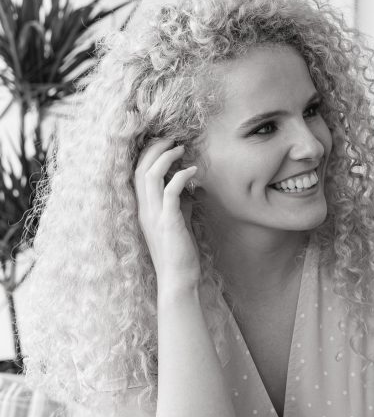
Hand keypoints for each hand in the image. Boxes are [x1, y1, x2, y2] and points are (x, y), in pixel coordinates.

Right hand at [134, 138, 200, 289]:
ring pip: (150, 176)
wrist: (178, 278)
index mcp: (145, 208)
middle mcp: (145, 209)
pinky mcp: (168, 222)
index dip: (149, 155)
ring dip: (166, 158)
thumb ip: (180, 203)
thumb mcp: (179, 221)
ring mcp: (154, 215)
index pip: (138, 174)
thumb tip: (189, 186)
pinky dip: (180, 176)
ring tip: (181, 148)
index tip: (165, 144)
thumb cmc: (180, 251)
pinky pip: (170, 192)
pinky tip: (193, 170)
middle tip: (172, 138)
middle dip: (155, 149)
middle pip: (140, 169)